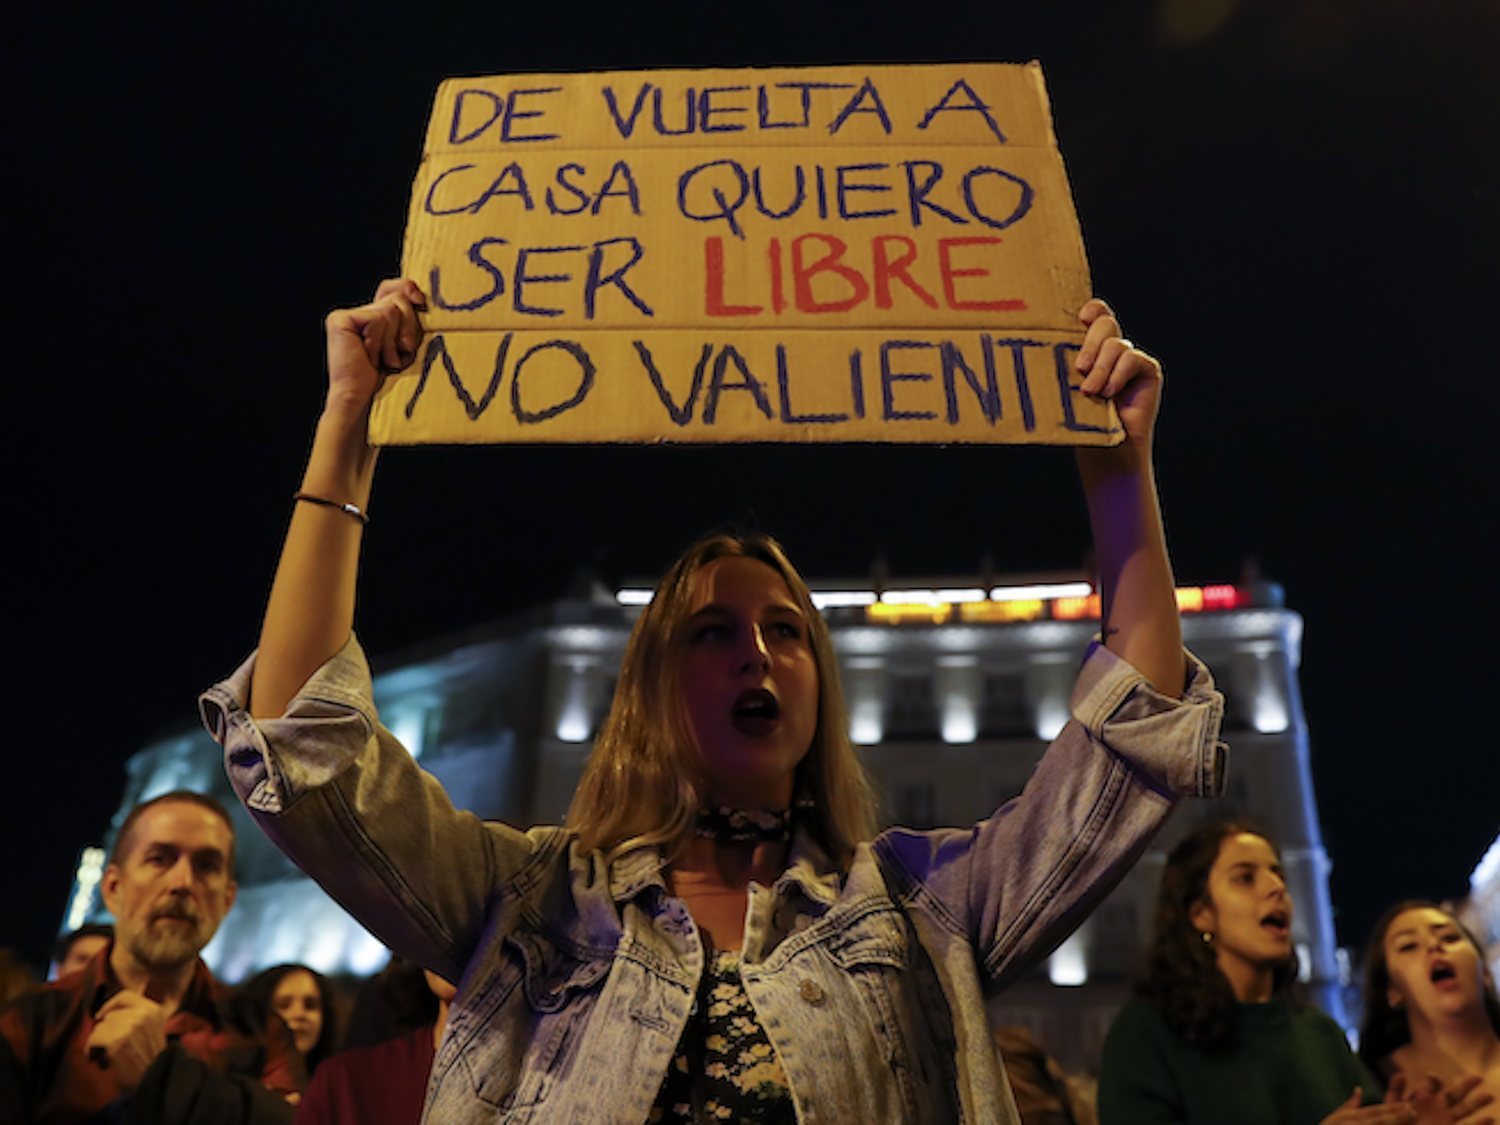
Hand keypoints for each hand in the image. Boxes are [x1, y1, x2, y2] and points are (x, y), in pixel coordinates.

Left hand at [85, 990, 168, 1092]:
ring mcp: (130, 1028)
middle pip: (110, 1015)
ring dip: (99, 1041)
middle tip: (110, 1044)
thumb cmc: (149, 1057)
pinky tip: (100, 1060)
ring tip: (106, 1053)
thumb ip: (136, 1016)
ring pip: (100, 1027)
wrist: (152, 1078)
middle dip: (105, 1029)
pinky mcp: (117, 1042)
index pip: (125, 996)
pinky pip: (94, 1039)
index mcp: (153, 1010)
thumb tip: (107, 1013)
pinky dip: (92, 1050)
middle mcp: (143, 1015)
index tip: (102, 1015)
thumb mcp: (151, 1029)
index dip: (110, 1005)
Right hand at [323, 278, 425, 412]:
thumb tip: (419, 296)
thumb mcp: (404, 344)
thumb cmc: (387, 379)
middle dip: (407, 327)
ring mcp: (345, 315)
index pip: (391, 288)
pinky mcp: (340, 320)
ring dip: (394, 341)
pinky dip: (381, 342)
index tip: (421, 301)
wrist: (362, 400)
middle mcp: (355, 313)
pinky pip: (377, 319)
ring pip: (390, 310)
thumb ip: (407, 319)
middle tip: (400, 352)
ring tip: (384, 360)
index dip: (407, 289)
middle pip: (397, 299)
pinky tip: (371, 358)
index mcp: (369, 317)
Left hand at [1074, 297, 1162, 449]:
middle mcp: (1111, 348)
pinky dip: (1118, 374)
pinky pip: (1132, 359)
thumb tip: (1036, 347)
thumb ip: (1060, 364)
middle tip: (1079, 368)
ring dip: (1101, 368)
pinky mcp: (1147, 369)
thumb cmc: (1078, 420)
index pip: (1093, 314)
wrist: (1105, 449)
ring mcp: (1130, 358)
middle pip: (1105, 323)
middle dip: (1090, 343)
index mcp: (1088, 346)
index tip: (1079, 317)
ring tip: (1090, 391)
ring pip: (1116, 344)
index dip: (1090, 309)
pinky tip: (1109, 393)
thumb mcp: (1064, 387)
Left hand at [1388, 1073, 1495, 1124]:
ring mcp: (1445, 1120)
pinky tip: (1491, 1119)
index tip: (1431, 1076)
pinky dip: (1480, 1124)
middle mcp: (1438, 1108)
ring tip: (1490, 1096)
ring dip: (1477, 1104)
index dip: (1434, 1080)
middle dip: (1466, 1085)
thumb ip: (1396, 1090)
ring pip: (1464, 1110)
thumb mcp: (1392, 1105)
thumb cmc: (1395, 1121)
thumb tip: (1402, 1074)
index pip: (1432, 1086)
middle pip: (1454, 1094)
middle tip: (1478, 1077)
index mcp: (1423, 1099)